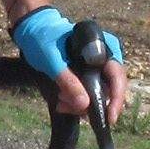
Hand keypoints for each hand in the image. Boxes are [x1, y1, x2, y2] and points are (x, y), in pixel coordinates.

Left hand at [12, 7, 126, 120]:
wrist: (31, 30)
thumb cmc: (42, 39)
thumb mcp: (51, 60)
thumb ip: (67, 80)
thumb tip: (85, 104)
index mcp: (102, 47)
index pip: (118, 76)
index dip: (116, 98)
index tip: (110, 118)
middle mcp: (104, 58)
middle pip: (109, 89)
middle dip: (92, 105)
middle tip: (71, 109)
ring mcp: (95, 67)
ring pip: (97, 94)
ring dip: (80, 104)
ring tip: (61, 103)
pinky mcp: (85, 75)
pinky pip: (87, 93)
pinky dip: (75, 101)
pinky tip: (61, 103)